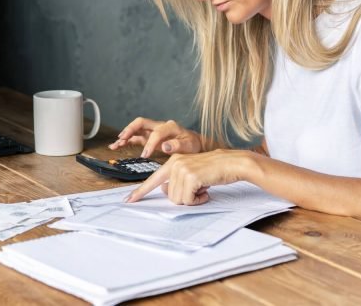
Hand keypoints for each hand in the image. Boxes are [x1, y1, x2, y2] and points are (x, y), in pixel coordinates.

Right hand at [108, 117, 202, 156]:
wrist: (194, 144)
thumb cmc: (192, 145)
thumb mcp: (190, 146)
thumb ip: (178, 146)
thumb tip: (165, 146)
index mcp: (170, 127)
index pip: (156, 133)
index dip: (150, 144)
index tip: (145, 156)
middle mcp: (160, 126)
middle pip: (141, 122)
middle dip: (130, 129)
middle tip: (122, 138)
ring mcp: (154, 131)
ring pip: (136, 129)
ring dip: (125, 135)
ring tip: (115, 144)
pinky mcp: (150, 137)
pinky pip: (136, 137)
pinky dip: (127, 140)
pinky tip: (118, 145)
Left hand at [125, 150, 251, 204]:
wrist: (231, 163)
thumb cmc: (214, 170)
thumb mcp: (192, 173)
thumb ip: (176, 181)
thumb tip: (167, 191)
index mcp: (173, 161)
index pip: (152, 179)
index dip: (140, 192)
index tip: (129, 200)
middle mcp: (174, 163)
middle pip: (170, 195)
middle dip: (185, 198)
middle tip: (198, 189)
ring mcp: (182, 169)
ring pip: (178, 199)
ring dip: (192, 199)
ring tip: (202, 187)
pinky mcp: (190, 176)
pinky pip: (188, 199)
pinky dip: (198, 199)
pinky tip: (206, 189)